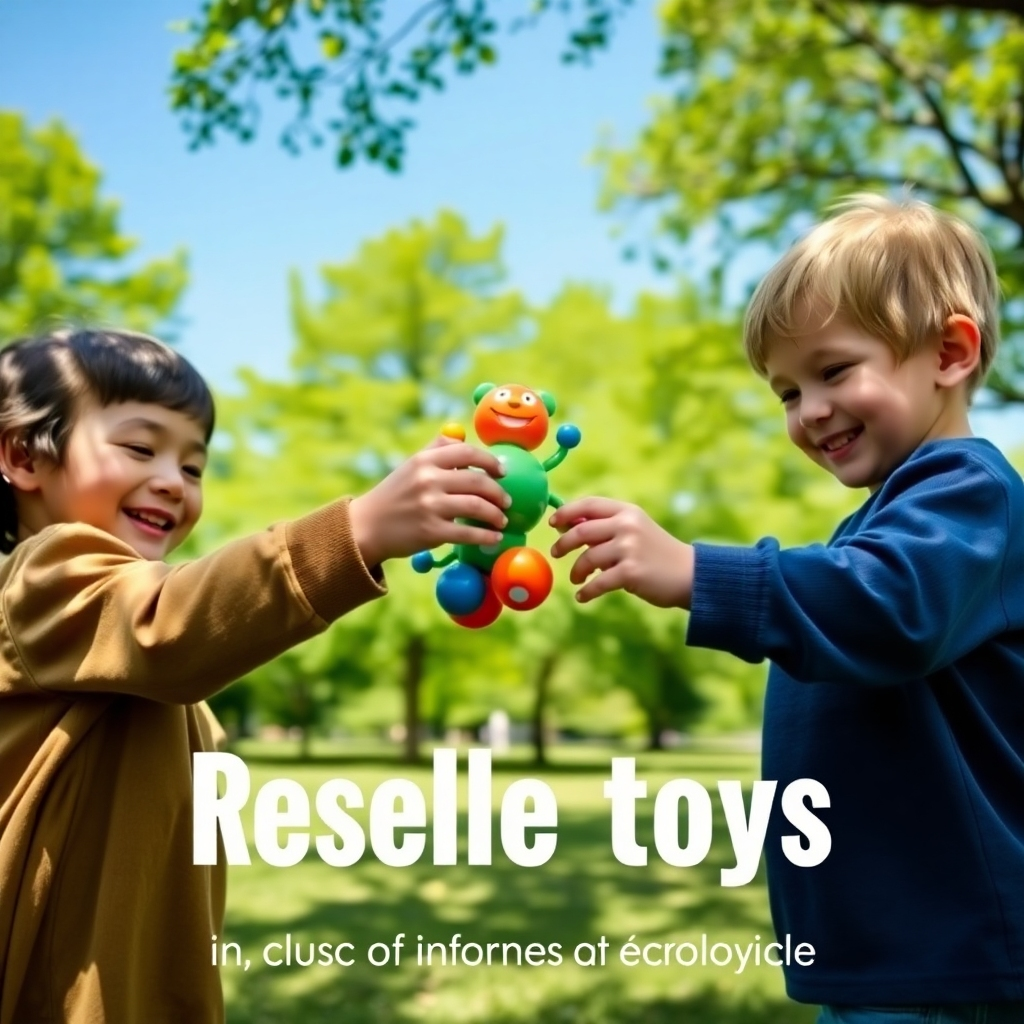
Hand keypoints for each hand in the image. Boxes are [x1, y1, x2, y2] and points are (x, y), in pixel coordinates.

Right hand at [350, 435, 509, 566]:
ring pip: (477, 507)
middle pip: (477, 480)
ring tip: (502, 520)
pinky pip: (468, 533)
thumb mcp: (410, 465)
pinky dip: (486, 536)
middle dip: (498, 492)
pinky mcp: (431, 532)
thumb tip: (464, 436)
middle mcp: (427, 479)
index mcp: (424, 460)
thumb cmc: (394, 495)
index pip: (466, 452)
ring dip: (496, 515)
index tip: (502, 471)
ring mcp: (429, 506)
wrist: (366, 526)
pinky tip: (494, 537)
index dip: (490, 461)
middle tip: (507, 501)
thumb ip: (436, 449)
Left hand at [549, 497, 693, 608]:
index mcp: (627, 511)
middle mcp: (628, 526)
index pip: (589, 504)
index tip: (553, 523)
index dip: (566, 512)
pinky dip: (586, 592)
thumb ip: (607, 527)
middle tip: (556, 553)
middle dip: (563, 543)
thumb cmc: (656, 553)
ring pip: (587, 558)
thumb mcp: (636, 530)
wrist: (689, 574)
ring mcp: (630, 548)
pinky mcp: (631, 572)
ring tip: (577, 579)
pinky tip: (582, 596)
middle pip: (581, 531)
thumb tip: (568, 526)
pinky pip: (597, 583)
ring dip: (576, 571)